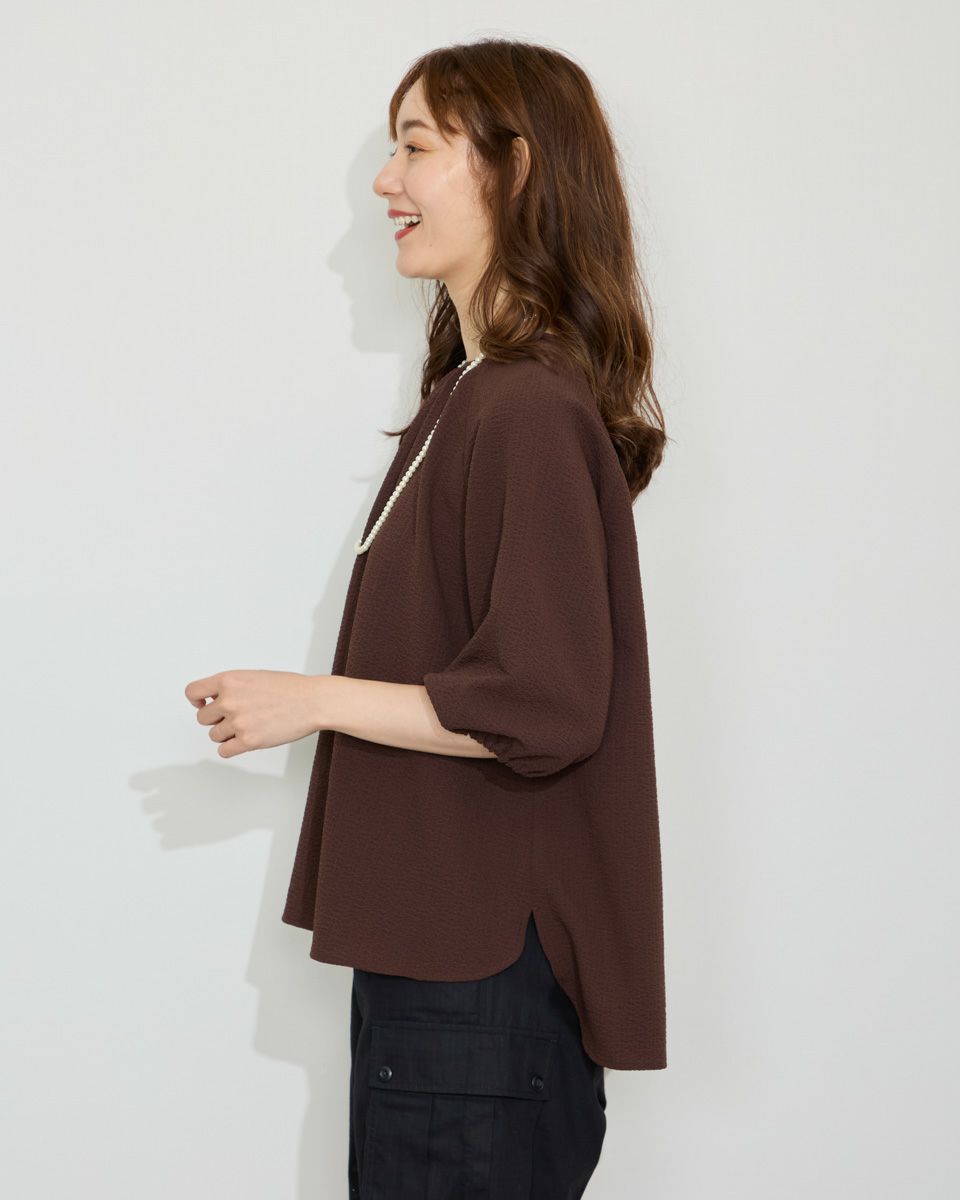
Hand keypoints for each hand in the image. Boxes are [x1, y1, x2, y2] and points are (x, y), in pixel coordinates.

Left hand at [184, 669, 321, 758]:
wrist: (312, 701)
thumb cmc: (289, 688)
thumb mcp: (254, 676)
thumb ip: (232, 687)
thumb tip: (214, 701)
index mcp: (229, 680)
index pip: (193, 692)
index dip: (197, 701)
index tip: (204, 705)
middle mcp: (229, 700)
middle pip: (202, 718)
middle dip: (216, 719)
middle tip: (235, 717)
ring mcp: (238, 722)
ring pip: (214, 736)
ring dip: (226, 734)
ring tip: (247, 727)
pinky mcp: (248, 741)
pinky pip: (224, 751)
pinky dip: (231, 748)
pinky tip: (245, 740)